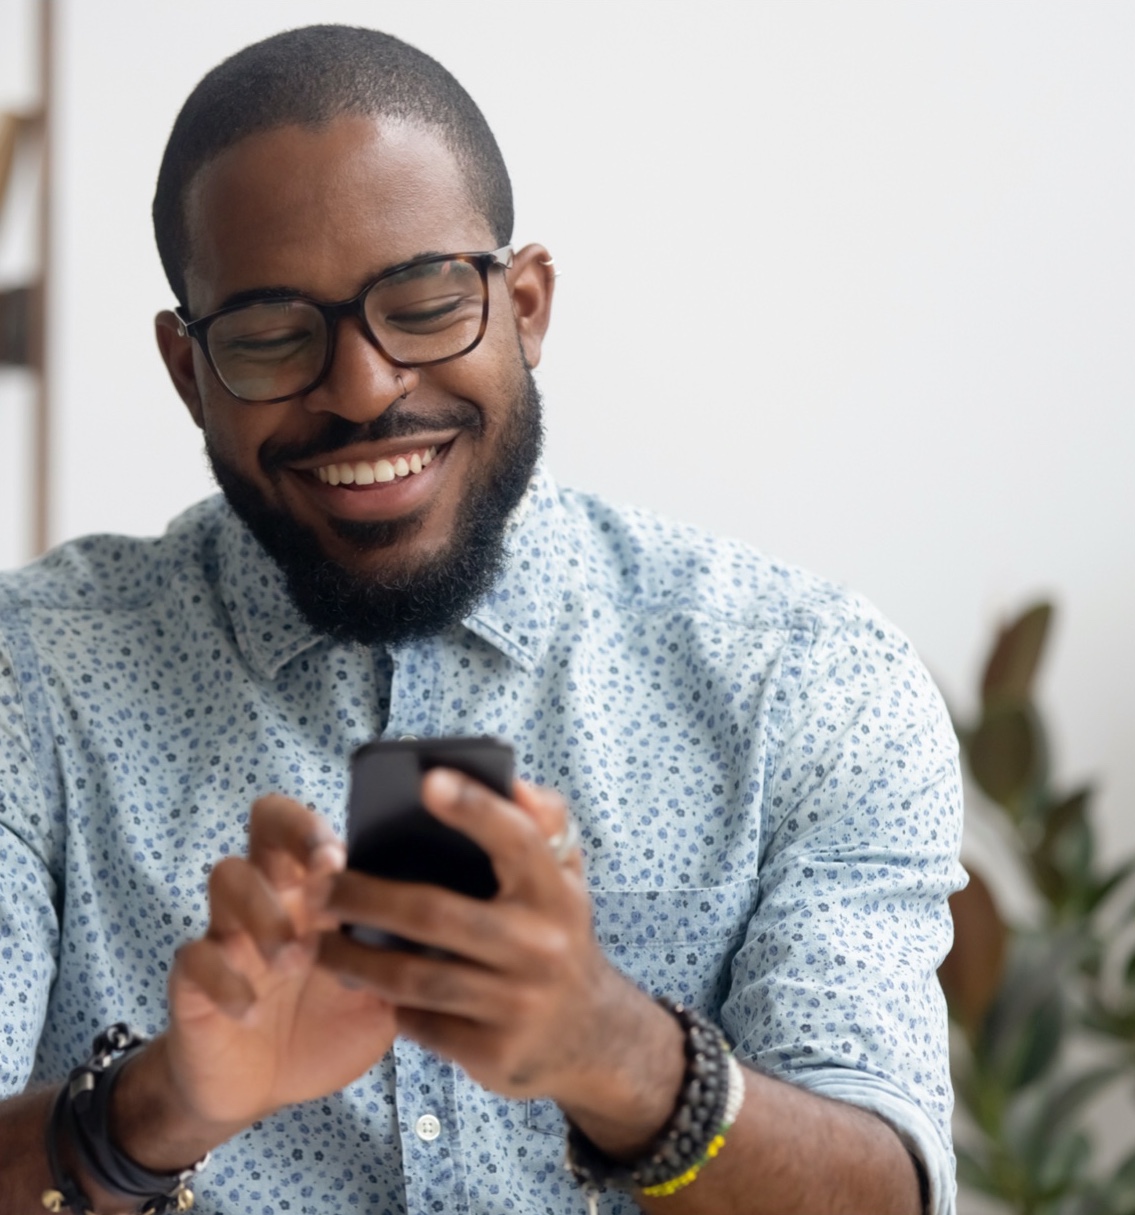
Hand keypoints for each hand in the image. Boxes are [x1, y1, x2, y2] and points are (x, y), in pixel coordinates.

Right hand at [158, 795, 396, 1130]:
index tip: (343, 855)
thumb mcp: (381, 990)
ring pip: (227, 877)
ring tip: (293, 957)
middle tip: (322, 871)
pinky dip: (224, 979)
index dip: (321, 825)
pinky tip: (250, 1009)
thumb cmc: (329, 1022)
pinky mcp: (194, 979)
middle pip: (265, 822)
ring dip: (263, 911)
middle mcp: (273, 893)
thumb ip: (407, 956)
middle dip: (292, 833)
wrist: (263, 1087)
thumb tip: (460, 925)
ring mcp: (229, 930)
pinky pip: (195, 958)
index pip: (313, 823)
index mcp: (318, 888)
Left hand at [317, 773, 680, 1128]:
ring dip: (354, 959)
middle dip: (364, 898)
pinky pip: (420, 1023)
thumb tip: (516, 785)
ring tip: (317, 943)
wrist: (591, 1036)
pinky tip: (367, 987)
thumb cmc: (558, 933)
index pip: (517, 840)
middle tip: (318, 888)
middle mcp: (541, 946)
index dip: (475, 809)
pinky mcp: (492, 1052)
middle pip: (434, 914)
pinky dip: (388, 1004)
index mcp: (555, 892)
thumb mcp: (565, 877)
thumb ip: (544, 824)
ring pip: (414, 977)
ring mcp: (517, 1004)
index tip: (428, 781)